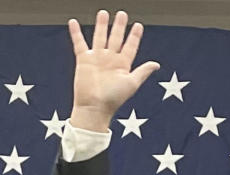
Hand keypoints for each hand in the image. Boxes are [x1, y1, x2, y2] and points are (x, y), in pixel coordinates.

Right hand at [67, 10, 159, 130]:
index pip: (130, 46)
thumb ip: (143, 72)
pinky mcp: (84, 59)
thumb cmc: (114, 98)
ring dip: (102, 25)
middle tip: (122, 14)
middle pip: (116, 38)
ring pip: (100, 37)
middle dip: (119, 26)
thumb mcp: (132, 83)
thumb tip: (156, 64)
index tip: (138, 25)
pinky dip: (76, 33)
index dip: (134, 36)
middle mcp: (110, 60)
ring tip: (103, 13)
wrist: (94, 106)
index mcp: (123, 65)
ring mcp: (97, 59)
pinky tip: (73, 22)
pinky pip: (79, 43)